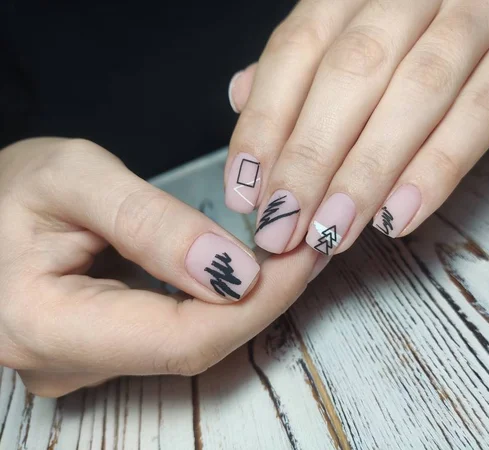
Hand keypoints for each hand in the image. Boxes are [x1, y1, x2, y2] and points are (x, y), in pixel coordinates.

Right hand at [0, 138, 316, 396]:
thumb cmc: (6, 187)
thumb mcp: (72, 178)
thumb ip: (149, 223)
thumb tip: (229, 270)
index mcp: (46, 325)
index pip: (183, 339)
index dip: (256, 304)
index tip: (300, 260)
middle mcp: (65, 364)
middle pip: (191, 348)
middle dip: (260, 302)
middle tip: (304, 251)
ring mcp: (81, 366)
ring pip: (186, 347)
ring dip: (242, 303)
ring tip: (281, 256)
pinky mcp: (97, 353)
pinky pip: (171, 338)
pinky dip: (214, 305)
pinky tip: (238, 272)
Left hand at [225, 0, 488, 257]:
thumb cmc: (420, 42)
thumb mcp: (352, 47)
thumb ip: (298, 75)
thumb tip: (239, 98)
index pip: (297, 51)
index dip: (265, 124)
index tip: (246, 193)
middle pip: (351, 73)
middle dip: (310, 158)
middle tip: (284, 226)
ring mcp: (476, 12)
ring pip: (414, 92)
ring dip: (366, 173)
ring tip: (333, 231)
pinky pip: (479, 114)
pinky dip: (435, 171)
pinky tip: (398, 218)